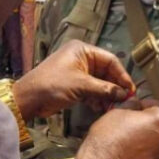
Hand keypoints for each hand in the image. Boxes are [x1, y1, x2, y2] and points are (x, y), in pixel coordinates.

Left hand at [12, 41, 133, 119]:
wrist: (29, 98)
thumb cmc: (53, 85)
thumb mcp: (81, 86)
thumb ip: (105, 89)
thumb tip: (124, 94)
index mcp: (83, 50)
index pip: (110, 60)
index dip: (122, 75)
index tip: (130, 89)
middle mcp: (81, 58)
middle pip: (106, 72)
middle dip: (114, 86)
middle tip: (124, 100)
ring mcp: (77, 72)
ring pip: (99, 82)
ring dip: (107, 94)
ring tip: (113, 107)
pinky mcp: (74, 85)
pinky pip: (91, 90)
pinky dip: (97, 98)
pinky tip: (101, 108)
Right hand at [80, 101, 158, 158]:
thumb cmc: (109, 135)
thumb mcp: (119, 111)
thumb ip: (133, 105)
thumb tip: (137, 104)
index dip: (150, 104)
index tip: (137, 107)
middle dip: (150, 121)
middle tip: (132, 122)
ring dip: (149, 135)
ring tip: (131, 137)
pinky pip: (155, 151)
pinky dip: (147, 148)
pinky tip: (132, 149)